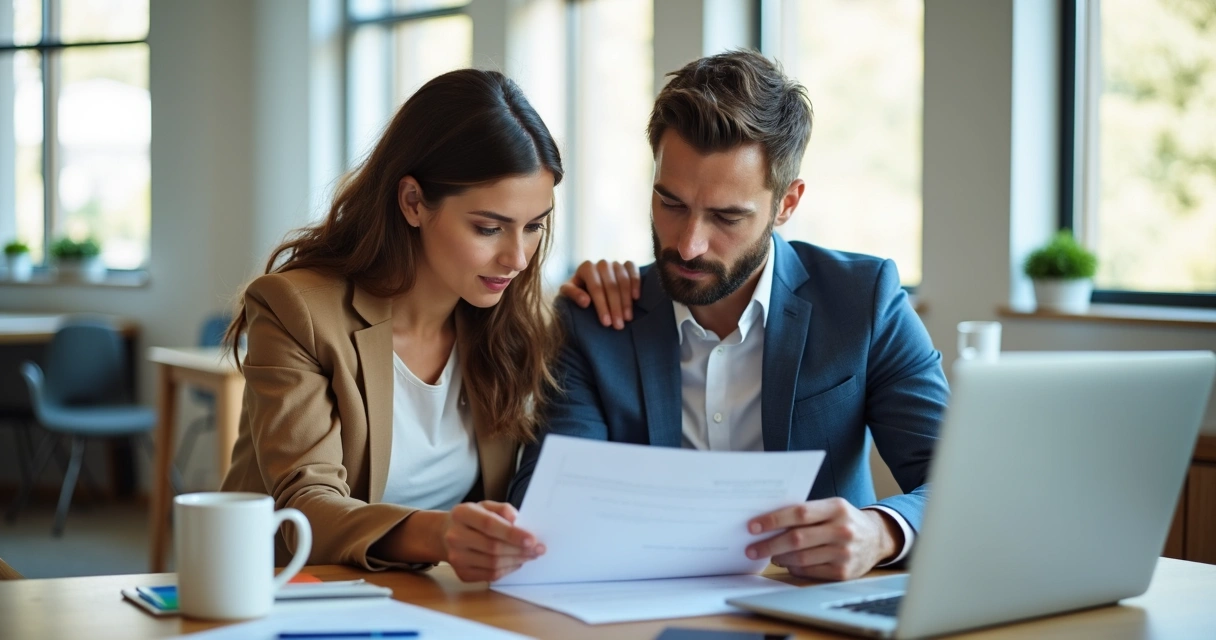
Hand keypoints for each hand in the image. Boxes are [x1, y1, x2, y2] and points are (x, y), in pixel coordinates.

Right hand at [442, 501, 544, 581]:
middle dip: (520, 550)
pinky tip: (516, 562)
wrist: (445, 535)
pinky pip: (490, 576)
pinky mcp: (462, 573)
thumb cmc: (472, 519)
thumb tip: (518, 522)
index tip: (532, 539)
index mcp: (462, 514)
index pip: (489, 525)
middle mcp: (455, 537)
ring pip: (493, 564)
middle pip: (493, 547)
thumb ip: (503, 509)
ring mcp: (456, 558)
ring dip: (516, 560)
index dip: (512, 534)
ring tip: (530, 555)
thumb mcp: (485, 506)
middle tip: (538, 549)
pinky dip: (507, 570)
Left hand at [558, 260, 640, 328]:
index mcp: (586, 267)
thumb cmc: (577, 291)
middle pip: (611, 285)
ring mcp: (615, 263)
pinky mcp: (627, 265)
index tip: (606, 323)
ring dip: (626, 301)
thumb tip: (585, 302)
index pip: (596, 287)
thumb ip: (572, 294)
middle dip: (615, 307)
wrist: (587, 284)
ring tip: (628, 318)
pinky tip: (636, 298)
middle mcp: (602, 263)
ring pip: (624, 280)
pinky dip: (636, 283)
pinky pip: (633, 270)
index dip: (602, 306)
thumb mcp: (567, 293)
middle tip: (618, 326)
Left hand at [745, 498, 901, 580]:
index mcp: (836, 508)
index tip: (753, 526)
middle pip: (797, 538)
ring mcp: (844, 553)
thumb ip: (806, 513)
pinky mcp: (843, 572)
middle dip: (769, 544)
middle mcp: (842, 530)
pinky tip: (788, 564)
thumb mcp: (831, 508)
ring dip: (780, 558)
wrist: (877, 538)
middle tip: (752, 548)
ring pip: (801, 558)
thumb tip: (769, 523)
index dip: (773, 520)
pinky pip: (810, 572)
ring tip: (771, 555)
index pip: (799, 513)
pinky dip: (795, 569)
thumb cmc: (844, 520)